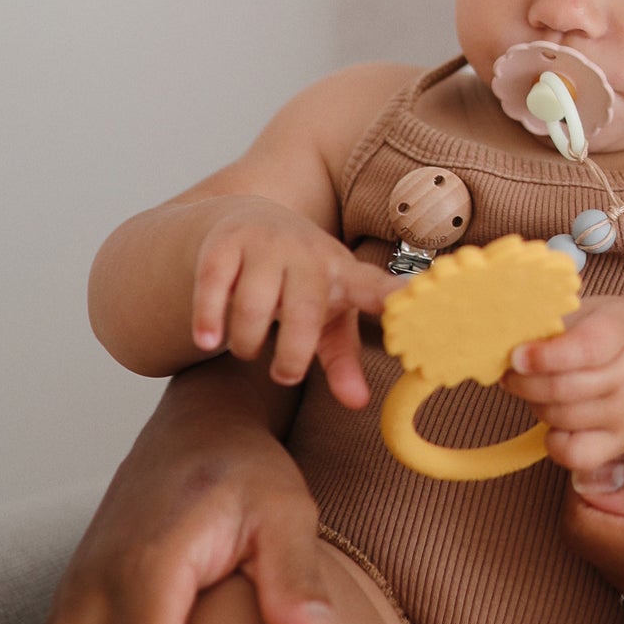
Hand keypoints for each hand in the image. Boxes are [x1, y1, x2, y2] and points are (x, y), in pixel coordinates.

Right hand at [191, 197, 396, 403]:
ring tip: (248, 351)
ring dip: (247, 342)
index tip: (416, 301)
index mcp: (346, 274)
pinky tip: (207, 340)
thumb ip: (343, 361)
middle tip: (285, 375)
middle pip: (304, 311)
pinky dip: (208, 318)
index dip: (396, 295)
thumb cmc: (302, 283)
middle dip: (292, 354)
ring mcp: (266, 244)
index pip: (376, 287)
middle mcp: (308, 254)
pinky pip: (213, 285)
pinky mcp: (225, 243)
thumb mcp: (329, 319)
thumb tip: (358, 404)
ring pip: (253, 304)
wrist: (250, 219)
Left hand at [502, 298, 623, 471]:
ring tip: (536, 390)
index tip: (516, 356)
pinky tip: (557, 422)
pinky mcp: (620, 445)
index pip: (584, 349)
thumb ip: (562, 320)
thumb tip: (512, 331)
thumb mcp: (602, 312)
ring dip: (535, 404)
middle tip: (513, 372)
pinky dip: (554, 441)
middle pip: (562, 388)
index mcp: (623, 333)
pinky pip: (573, 454)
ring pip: (561, 418)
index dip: (544, 355)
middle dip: (524, 382)